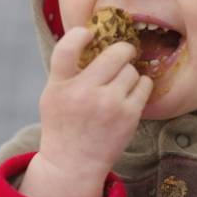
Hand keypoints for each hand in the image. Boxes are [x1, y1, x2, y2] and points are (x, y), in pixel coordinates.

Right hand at [36, 26, 153, 184]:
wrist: (73, 164)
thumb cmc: (63, 124)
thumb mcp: (52, 94)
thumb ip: (67, 69)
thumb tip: (92, 37)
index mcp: (60, 85)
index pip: (67, 48)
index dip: (79, 34)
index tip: (89, 33)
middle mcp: (84, 92)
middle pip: (114, 53)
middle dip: (121, 50)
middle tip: (122, 53)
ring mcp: (108, 104)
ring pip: (131, 70)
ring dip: (129, 73)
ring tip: (121, 84)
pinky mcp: (128, 115)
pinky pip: (144, 85)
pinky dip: (140, 86)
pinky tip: (131, 92)